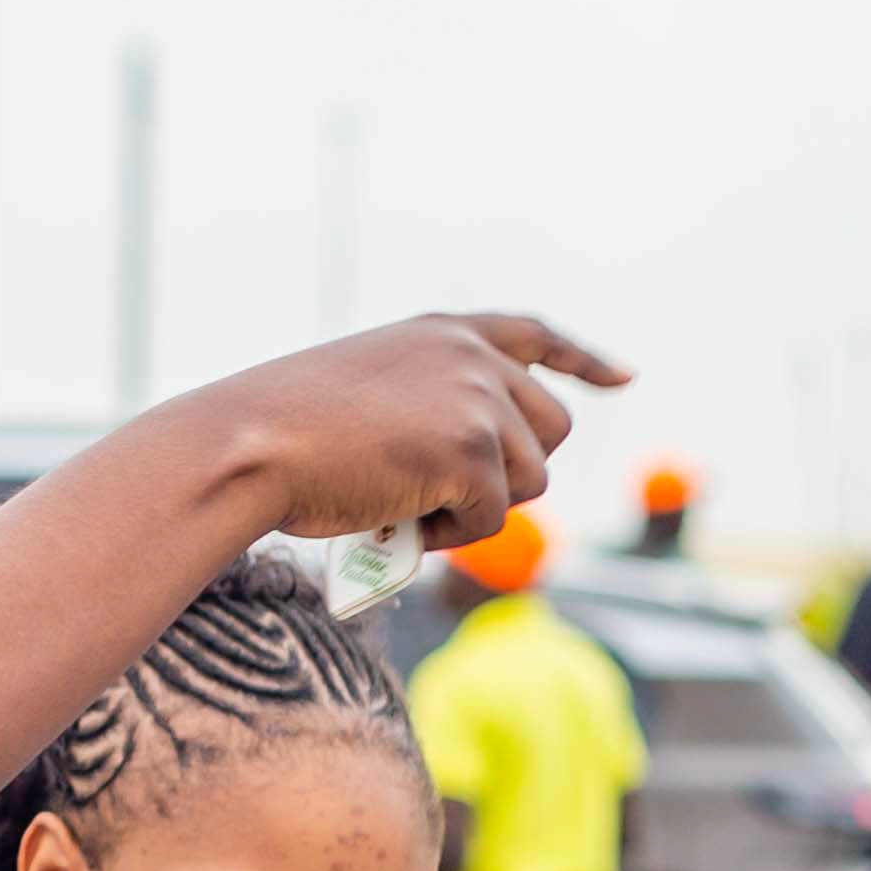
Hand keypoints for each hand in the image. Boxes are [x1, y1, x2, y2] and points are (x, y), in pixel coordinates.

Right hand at [212, 314, 624, 551]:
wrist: (247, 444)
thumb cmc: (277, 434)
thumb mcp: (366, 396)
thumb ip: (429, 410)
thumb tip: (481, 475)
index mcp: (442, 334)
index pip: (535, 336)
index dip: (581, 361)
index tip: (623, 378)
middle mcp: (473, 357)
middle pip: (548, 432)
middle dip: (509, 473)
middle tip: (442, 496)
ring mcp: (480, 401)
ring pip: (528, 482)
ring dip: (474, 508)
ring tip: (402, 504)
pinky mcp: (476, 453)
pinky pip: (493, 520)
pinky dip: (449, 536)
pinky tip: (397, 517)